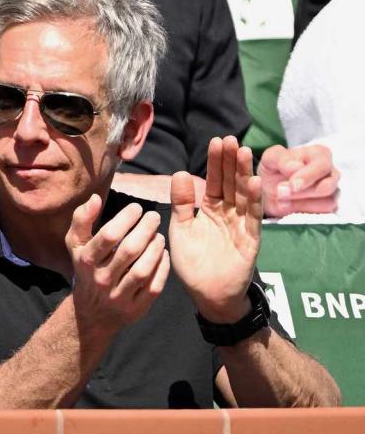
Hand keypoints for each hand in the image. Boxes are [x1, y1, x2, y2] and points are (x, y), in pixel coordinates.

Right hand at [64, 194, 169, 335]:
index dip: (126, 218)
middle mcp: (101, 280)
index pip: (109, 236)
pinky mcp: (135, 309)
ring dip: (156, 248)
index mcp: (86, 261)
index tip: (137, 208)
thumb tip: (95, 198)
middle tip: (154, 216)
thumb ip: (82, 220)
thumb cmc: (87, 269)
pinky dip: (163, 268)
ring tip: (159, 236)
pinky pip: (154, 286)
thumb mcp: (76, 245)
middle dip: (146, 229)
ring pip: (143, 270)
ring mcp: (118, 296)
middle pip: (129, 250)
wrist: (91, 313)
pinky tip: (164, 254)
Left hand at [170, 136, 260, 322]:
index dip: (215, 162)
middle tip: (230, 140)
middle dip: (230, 162)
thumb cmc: (193, 263)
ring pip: (244, 195)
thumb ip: (181, 203)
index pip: (213, 180)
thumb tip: (179, 173)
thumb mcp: (181, 229)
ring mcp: (241, 224)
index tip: (216, 141)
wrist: (207, 294)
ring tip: (244, 152)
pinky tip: (254, 183)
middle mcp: (228, 213)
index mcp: (210, 209)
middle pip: (230, 182)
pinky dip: (255, 200)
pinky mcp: (250, 239)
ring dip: (244, 174)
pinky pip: (253, 218)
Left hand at [258, 144, 339, 216]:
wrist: (269, 190)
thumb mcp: (270, 159)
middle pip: (327, 186)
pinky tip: (289, 207)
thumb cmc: (274, 169)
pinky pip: (324, 214)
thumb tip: (296, 166)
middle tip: (281, 192)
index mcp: (320, 154)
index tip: (292, 185)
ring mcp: (332, 190)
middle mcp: (330, 172)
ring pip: (328, 202)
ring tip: (281, 200)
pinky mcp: (328, 208)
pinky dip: (304, 212)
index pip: (322, 166)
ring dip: (302, 204)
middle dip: (302, 193)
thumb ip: (281, 158)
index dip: (307, 176)